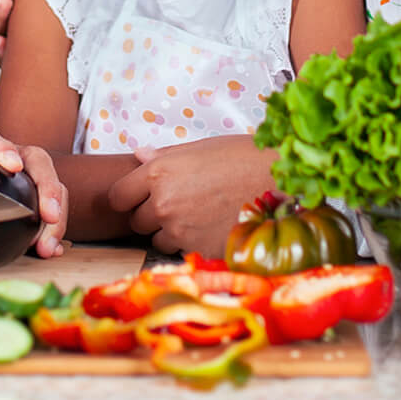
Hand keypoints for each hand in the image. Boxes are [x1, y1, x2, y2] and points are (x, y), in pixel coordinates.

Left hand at [0, 128, 68, 262]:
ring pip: (51, 185)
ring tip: (48, 245)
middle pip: (35, 160)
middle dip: (47, 187)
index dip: (2, 150)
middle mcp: (8, 156)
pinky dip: (54, 229)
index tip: (12, 165)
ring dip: (55, 217)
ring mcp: (26, 174)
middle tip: (48, 215)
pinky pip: (52, 207)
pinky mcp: (35, 195)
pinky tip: (51, 250)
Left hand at [105, 136, 274, 255]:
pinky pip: (183, 251)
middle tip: (180, 205)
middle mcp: (163, 203)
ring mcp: (180, 230)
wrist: (282, 182)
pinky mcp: (199, 250)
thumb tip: (139, 156)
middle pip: (137, 221)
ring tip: (200, 216)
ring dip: (171, 232)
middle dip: (152, 215)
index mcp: (158, 172)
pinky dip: (193, 244)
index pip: (118, 196)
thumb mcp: (201, 148)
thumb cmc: (244, 158)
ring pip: (158, 239)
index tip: (140, 197)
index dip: (129, 197)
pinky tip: (213, 228)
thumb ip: (165, 157)